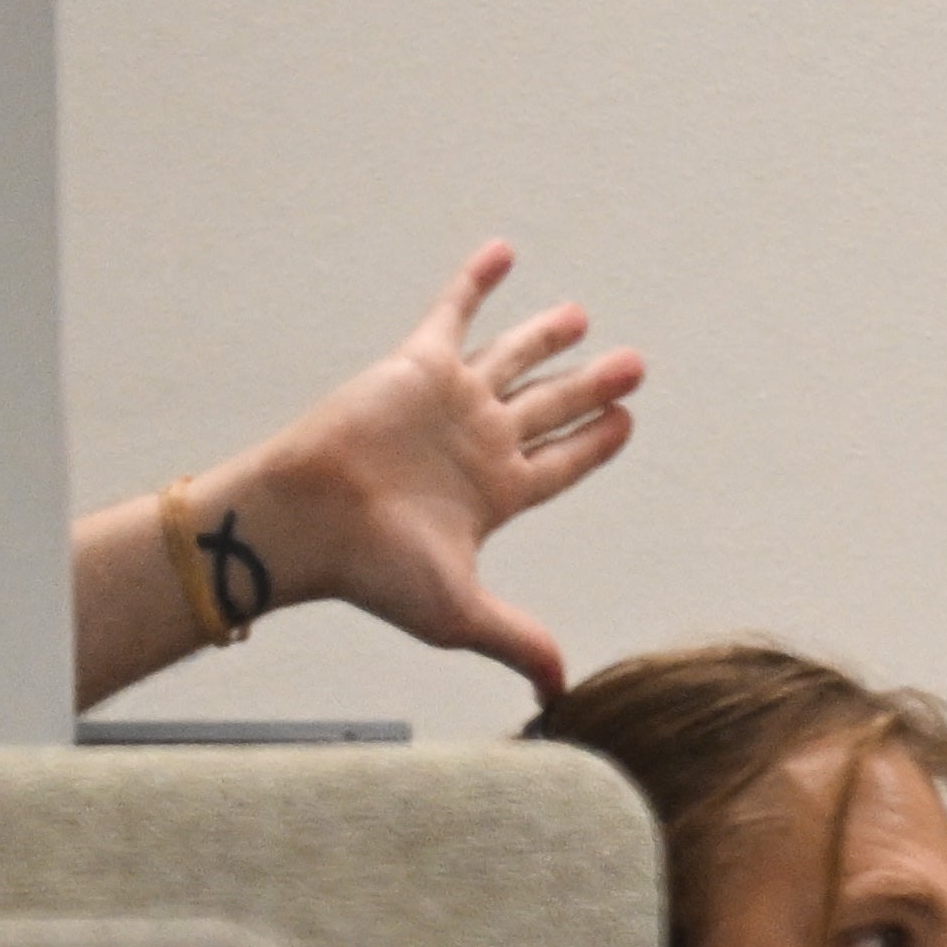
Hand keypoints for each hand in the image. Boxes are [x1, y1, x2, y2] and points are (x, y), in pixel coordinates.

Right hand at [181, 241, 646, 697]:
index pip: (560, 462)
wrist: (310, 520)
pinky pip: (455, 312)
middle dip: (592, 386)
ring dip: (549, 338)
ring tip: (583, 318)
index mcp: (496, 495)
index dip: (594, 443)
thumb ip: (519, 643)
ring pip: (513, 358)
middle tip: (635, 364)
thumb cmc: (375, 570)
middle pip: (550, 406)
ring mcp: (450, 401)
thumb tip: (562, 693)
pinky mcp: (418, 365)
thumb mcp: (463, 614)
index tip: (628, 421)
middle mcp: (478, 442)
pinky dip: (479, 283)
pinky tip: (507, 252)